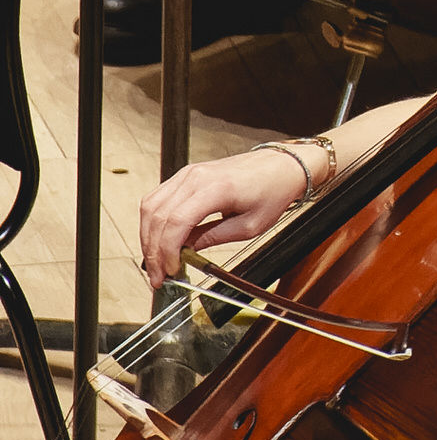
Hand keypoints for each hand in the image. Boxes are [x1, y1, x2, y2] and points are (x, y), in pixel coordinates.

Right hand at [138, 142, 311, 287]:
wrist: (284, 166)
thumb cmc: (274, 190)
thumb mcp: (250, 225)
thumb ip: (212, 238)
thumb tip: (184, 252)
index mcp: (217, 188)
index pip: (176, 222)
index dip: (167, 251)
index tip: (169, 271)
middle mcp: (197, 177)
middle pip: (158, 216)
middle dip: (152, 250)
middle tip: (158, 274)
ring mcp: (189, 173)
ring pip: (151, 206)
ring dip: (148, 237)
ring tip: (156, 260)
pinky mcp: (187, 174)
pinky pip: (157, 197)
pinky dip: (153, 221)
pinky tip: (159, 239)